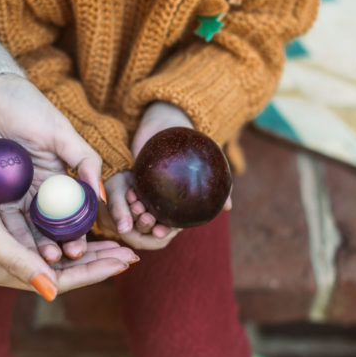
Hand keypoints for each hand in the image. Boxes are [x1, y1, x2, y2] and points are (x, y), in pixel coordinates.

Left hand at [0, 74, 110, 261]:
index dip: (77, 230)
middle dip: (56, 244)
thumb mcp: (60, 130)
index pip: (69, 211)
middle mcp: (31, 189)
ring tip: (44, 260)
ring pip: (21, 227)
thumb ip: (85, 161)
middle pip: (46, 225)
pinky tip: (14, 248)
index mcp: (53, 176)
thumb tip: (103, 195)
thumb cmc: (22, 105)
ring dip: (32, 246)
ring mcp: (6, 193)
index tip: (84, 247)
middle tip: (64, 260)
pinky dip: (5, 234)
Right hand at [0, 157, 137, 297]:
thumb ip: (17, 259)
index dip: (97, 270)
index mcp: (2, 270)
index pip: (62, 278)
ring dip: (83, 248)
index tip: (127, 260)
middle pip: (61, 269)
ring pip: (52, 253)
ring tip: (113, 241)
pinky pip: (39, 237)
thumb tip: (53, 290)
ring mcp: (0, 248)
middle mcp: (4, 264)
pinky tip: (76, 224)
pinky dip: (62, 233)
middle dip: (97, 261)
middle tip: (131, 253)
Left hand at [102, 102, 229, 249]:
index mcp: (172, 204)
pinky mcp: (130, 178)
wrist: (167, 122)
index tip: (160, 234)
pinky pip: (126, 191)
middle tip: (145, 220)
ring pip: (135, 207)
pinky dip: (127, 195)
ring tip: (136, 207)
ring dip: (134, 211)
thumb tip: (229, 208)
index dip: (162, 232)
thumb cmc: (191, 146)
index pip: (166, 224)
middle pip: (147, 220)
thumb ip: (218, 186)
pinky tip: (129, 195)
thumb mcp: (204, 165)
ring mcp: (142, 189)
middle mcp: (155, 200)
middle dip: (145, 225)